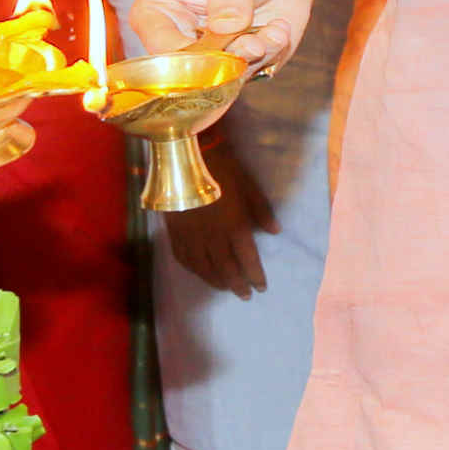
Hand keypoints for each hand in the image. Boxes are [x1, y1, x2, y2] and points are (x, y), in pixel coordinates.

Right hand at [130, 0, 313, 72]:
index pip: (160, 50)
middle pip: (191, 73)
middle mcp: (178, 40)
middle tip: (254, 44)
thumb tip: (226, 24)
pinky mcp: (238, 65)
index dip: (188, 58)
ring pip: (225, 77)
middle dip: (227, 62)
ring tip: (275, 31)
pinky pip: (253, 72)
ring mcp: (209, 56)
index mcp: (157, 12)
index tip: (218, 47)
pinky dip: (270, 54)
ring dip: (255, 56)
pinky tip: (279, 28)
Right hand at [162, 126, 274, 296]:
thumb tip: (275, 231)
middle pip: (226, 269)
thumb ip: (261, 210)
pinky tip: (200, 273)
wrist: (185, 153)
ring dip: (216, 281)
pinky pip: (183, 257)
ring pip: (204, 267)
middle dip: (238, 284)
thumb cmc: (222, 166)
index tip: (262, 287)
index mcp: (234, 226)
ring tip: (226, 289)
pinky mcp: (174, 230)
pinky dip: (193, 269)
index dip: (255, 275)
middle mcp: (212, 237)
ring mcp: (191, 235)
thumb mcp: (248, 185)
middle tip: (245, 296)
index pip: (247, 259)